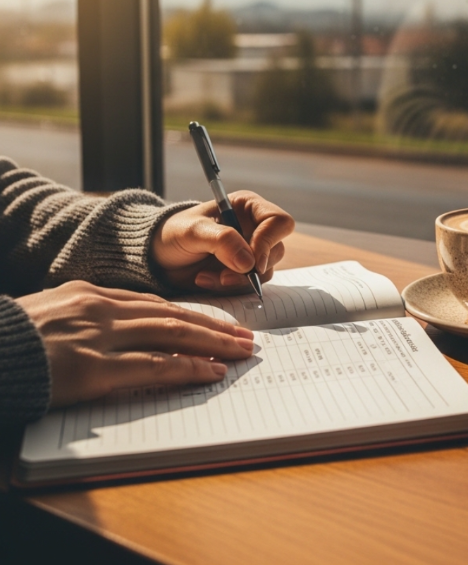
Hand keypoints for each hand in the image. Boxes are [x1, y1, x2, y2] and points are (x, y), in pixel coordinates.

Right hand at [19, 281, 255, 406]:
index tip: (214, 322)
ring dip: (213, 343)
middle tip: (245, 334)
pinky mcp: (93, 369)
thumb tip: (117, 329)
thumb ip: (85, 316)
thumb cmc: (9, 338)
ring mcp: (99, 337)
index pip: (154, 303)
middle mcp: (101, 309)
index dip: (189, 314)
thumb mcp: (49, 313)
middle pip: (173, 314)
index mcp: (89, 294)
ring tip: (242, 350)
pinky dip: (188, 367)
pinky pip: (153, 366)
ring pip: (172, 334)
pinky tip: (211, 372)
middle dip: (214, 326)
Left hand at [151, 191, 294, 292]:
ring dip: (237, 281)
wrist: (158, 256)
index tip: (250, 261)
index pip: (279, 222)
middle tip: (223, 275)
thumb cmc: (173, 233)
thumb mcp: (193, 231)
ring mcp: (251, 252)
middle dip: (250, 268)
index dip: (268, 242)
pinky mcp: (243, 273)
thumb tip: (249, 263)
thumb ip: (222, 240)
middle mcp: (255, 228)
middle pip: (276, 250)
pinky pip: (250, 286)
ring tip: (206, 277)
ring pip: (265, 272)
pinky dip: (229, 288)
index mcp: (249, 207)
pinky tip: (205, 280)